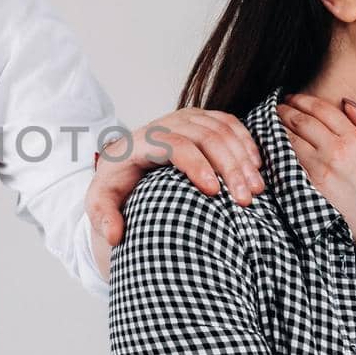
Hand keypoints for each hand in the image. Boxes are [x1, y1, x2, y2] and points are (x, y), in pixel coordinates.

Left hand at [86, 108, 264, 246]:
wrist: (123, 161)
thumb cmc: (115, 184)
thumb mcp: (99, 202)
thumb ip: (102, 217)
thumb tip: (115, 235)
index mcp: (141, 141)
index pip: (173, 144)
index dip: (196, 164)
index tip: (214, 192)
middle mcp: (165, 124)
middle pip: (205, 135)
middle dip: (229, 166)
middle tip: (245, 198)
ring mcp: (186, 119)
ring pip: (222, 129)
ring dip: (243, 157)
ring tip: (256, 189)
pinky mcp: (202, 120)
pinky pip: (229, 124)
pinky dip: (246, 143)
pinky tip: (256, 167)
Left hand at [274, 93, 355, 256]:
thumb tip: (347, 102)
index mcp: (354, 139)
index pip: (320, 109)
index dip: (302, 100)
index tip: (291, 98)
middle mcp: (334, 151)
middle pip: (300, 122)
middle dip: (284, 111)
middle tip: (275, 107)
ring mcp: (319, 171)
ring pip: (289, 141)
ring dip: (276, 129)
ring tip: (269, 124)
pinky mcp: (310, 189)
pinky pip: (287, 165)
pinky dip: (277, 153)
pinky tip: (271, 148)